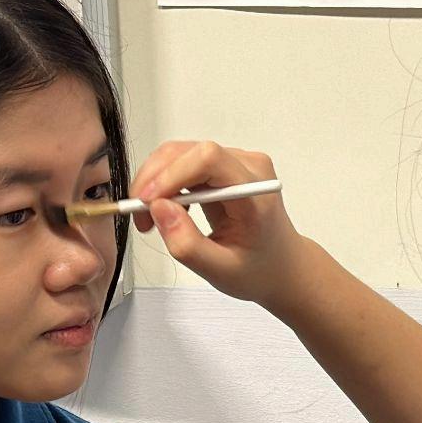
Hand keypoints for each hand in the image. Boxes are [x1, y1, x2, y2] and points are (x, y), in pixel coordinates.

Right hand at [130, 142, 310, 311]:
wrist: (283, 266)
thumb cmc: (258, 270)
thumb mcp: (220, 271)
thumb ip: (187, 244)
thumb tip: (158, 209)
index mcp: (255, 193)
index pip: (209, 159)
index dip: (171, 175)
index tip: (146, 202)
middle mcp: (249, 167)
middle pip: (189, 151)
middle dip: (155, 179)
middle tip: (138, 215)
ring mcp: (238, 163)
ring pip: (181, 154)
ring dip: (156, 182)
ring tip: (148, 218)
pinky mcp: (225, 166)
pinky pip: (185, 163)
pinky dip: (166, 183)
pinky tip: (164, 210)